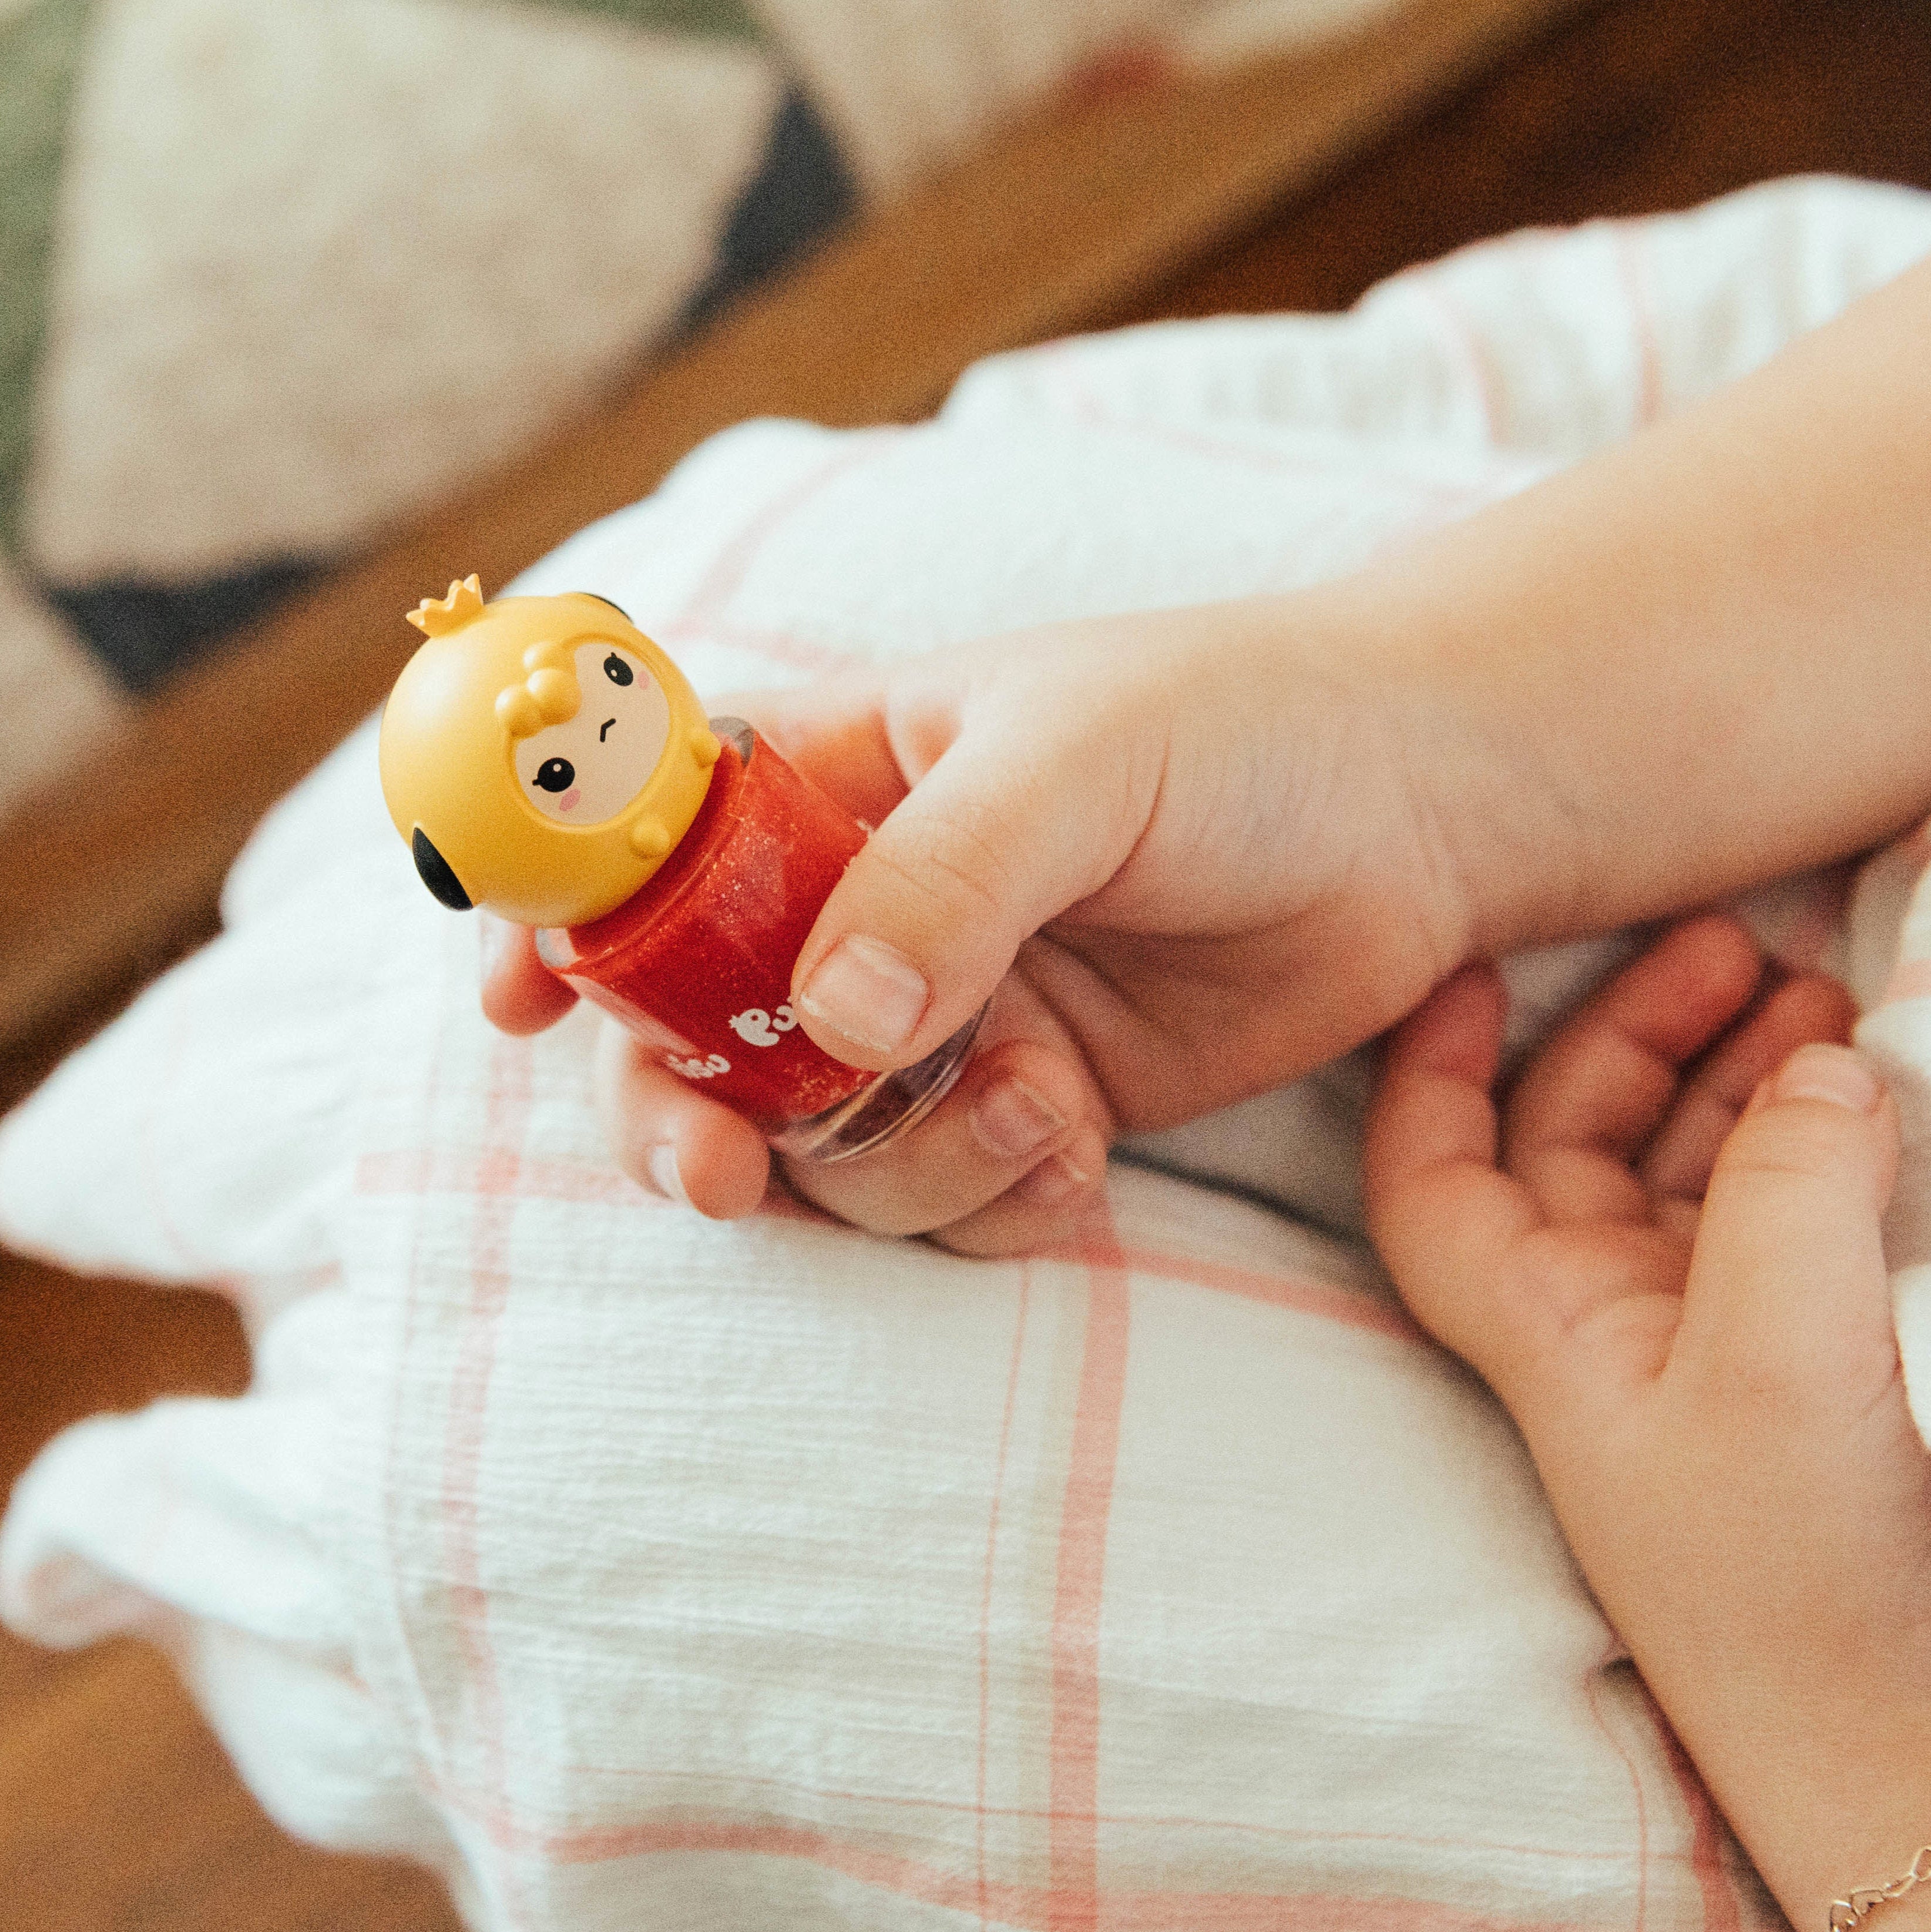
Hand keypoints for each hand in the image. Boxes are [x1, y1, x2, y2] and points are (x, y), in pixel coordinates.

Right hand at [487, 588, 1522, 1251]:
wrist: (1416, 817)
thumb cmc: (1240, 730)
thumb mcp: (1080, 758)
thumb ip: (947, 877)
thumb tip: (828, 1021)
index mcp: (831, 782)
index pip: (644, 849)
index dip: (560, 923)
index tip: (514, 1002)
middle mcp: (857, 911)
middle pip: (691, 1040)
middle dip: (686, 1120)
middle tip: (724, 1179)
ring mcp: (935, 1021)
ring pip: (821, 1150)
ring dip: (902, 1167)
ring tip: (1036, 1110)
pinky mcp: (1023, 1107)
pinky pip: (941, 1201)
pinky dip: (993, 1201)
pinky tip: (1076, 1142)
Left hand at [1362, 915, 1930, 1931]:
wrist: (1920, 1767)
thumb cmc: (1809, 1587)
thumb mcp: (1784, 1363)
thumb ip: (1791, 1189)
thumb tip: (1823, 1064)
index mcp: (1545, 1327)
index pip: (1431, 1180)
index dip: (1430, 1067)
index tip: (1475, 965)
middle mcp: (1606, 1328)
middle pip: (1577, 1139)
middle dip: (1640, 1031)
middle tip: (1740, 945)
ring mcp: (1706, 1348)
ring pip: (1691, 1164)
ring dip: (1743, 1071)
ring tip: (1821, 991)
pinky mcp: (1803, 1373)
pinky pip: (1783, 1216)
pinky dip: (1815, 1140)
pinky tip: (1866, 1090)